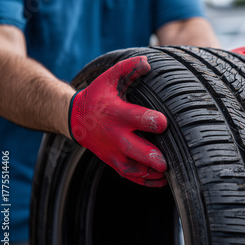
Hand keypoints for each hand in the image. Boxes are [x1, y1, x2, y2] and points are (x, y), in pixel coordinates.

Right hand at [69, 56, 168, 186]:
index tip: (164, 123)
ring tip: (169, 173)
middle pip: (135, 150)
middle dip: (151, 157)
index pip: (137, 119)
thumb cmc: (98, 96)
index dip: (153, 121)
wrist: (75, 119)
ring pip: (133, 169)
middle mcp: (115, 135)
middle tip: (165, 161)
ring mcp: (114, 152)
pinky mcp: (114, 162)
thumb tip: (148, 62)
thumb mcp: (109, 78)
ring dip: (151, 173)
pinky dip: (146, 181)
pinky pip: (130, 176)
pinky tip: (162, 180)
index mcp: (117, 113)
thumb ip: (128, 68)